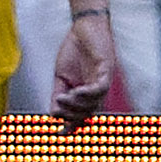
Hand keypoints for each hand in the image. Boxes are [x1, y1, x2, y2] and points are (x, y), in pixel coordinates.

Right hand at [51, 12, 113, 126]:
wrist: (83, 27)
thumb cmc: (74, 51)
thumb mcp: (61, 76)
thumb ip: (58, 94)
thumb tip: (53, 114)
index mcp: (87, 93)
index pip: (82, 114)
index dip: (72, 125)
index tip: (60, 134)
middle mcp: (98, 91)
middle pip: (89, 112)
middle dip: (72, 116)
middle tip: (57, 112)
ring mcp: (103, 81)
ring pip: (95, 102)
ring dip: (77, 104)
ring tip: (61, 99)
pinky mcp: (106, 70)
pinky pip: (100, 87)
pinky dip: (88, 93)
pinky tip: (75, 92)